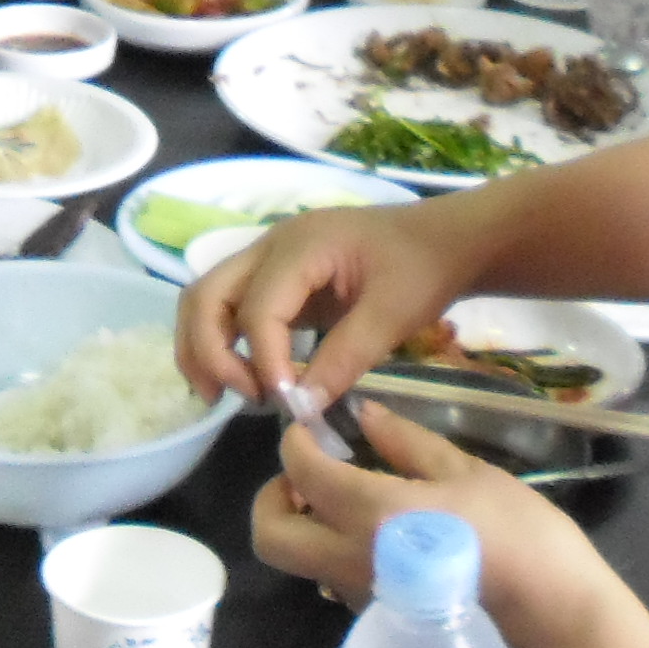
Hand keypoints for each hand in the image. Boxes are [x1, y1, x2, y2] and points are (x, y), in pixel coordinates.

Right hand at [177, 201, 476, 407]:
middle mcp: (271, 246)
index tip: (286, 402)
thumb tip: (300, 408)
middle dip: (207, 351)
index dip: (264, 360)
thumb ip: (344, 360)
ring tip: (225, 394)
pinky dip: (224, 342)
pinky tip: (245, 378)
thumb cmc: (422, 268)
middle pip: (205, 294)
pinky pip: (230, 307)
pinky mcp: (277, 279)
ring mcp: (269, 260)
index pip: (257, 308)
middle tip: (232, 398)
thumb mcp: (391, 316)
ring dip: (205, 347)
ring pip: (207, 299)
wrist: (444, 239)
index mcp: (301, 246)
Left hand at [252, 404, 610, 637]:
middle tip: (313, 471)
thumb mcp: (465, 471)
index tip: (310, 427)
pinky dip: (334, 549)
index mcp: (369, 512)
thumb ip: (406, 443)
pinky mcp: (377, 618)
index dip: (295, 442)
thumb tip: (364, 415)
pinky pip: (331, 577)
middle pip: (270, 534)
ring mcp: (360, 596)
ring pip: (297, 561)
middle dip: (274, 496)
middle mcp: (349, 558)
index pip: (299, 471)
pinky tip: (380, 530)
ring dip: (303, 524)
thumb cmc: (516, 531)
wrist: (551, 612)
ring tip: (347, 497)